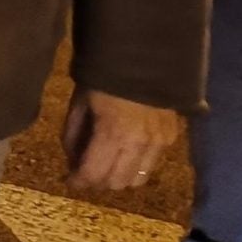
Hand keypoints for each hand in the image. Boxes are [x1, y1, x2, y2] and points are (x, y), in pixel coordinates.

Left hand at [63, 87, 179, 192]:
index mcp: (112, 133)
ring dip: (119, 177)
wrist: (144, 58)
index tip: (70, 180)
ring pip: (138, 179)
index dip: (79, 181)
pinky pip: (152, 165)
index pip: (95, 173)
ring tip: (106, 165)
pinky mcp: (171, 138)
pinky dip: (136, 166)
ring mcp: (159, 142)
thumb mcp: (79, 103)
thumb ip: (73, 136)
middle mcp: (139, 143)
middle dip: (98, 182)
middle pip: (117, 182)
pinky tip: (126, 153)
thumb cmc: (103, 78)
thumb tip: (72, 162)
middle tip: (86, 172)